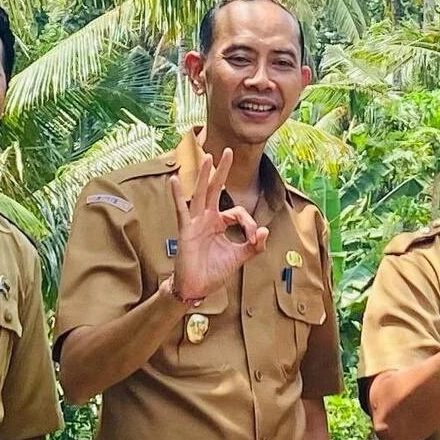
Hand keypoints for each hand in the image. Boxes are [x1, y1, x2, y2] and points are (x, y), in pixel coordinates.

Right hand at [169, 128, 272, 308]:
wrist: (197, 288)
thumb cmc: (213, 272)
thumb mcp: (239, 258)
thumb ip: (253, 245)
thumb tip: (265, 230)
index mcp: (218, 223)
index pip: (236, 212)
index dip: (248, 222)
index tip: (253, 237)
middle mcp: (206, 219)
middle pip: (215, 189)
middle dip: (222, 171)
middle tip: (229, 151)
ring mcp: (195, 223)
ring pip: (200, 195)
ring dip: (204, 176)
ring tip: (207, 158)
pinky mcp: (185, 231)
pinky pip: (181, 210)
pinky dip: (178, 196)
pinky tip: (175, 181)